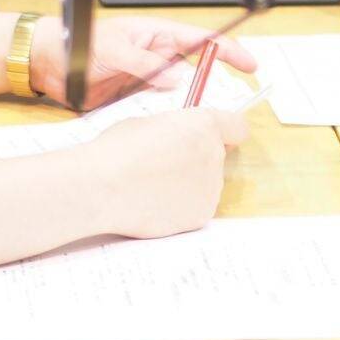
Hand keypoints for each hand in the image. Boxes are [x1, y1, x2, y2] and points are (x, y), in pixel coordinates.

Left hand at [33, 16, 258, 110]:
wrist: (49, 65)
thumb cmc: (80, 44)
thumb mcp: (115, 49)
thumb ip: (146, 63)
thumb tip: (176, 77)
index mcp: (158, 36)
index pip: (202, 40)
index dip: (228, 50)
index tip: (249, 63)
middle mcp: (158, 59)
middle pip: (196, 72)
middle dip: (215, 87)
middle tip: (231, 104)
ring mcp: (148, 81)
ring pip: (179, 96)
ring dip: (188, 108)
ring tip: (201, 122)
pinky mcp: (135, 101)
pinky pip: (158, 112)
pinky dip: (166, 121)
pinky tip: (171, 131)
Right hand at [90, 107, 250, 238]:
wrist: (102, 188)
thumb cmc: (117, 150)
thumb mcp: (147, 123)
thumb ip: (174, 130)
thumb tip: (177, 139)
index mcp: (204, 125)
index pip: (237, 127)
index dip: (226, 131)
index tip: (215, 137)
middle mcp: (215, 156)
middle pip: (216, 156)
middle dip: (196, 159)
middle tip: (164, 164)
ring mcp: (211, 189)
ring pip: (206, 183)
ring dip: (189, 184)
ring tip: (153, 187)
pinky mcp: (201, 215)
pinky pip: (196, 206)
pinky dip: (181, 207)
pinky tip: (154, 204)